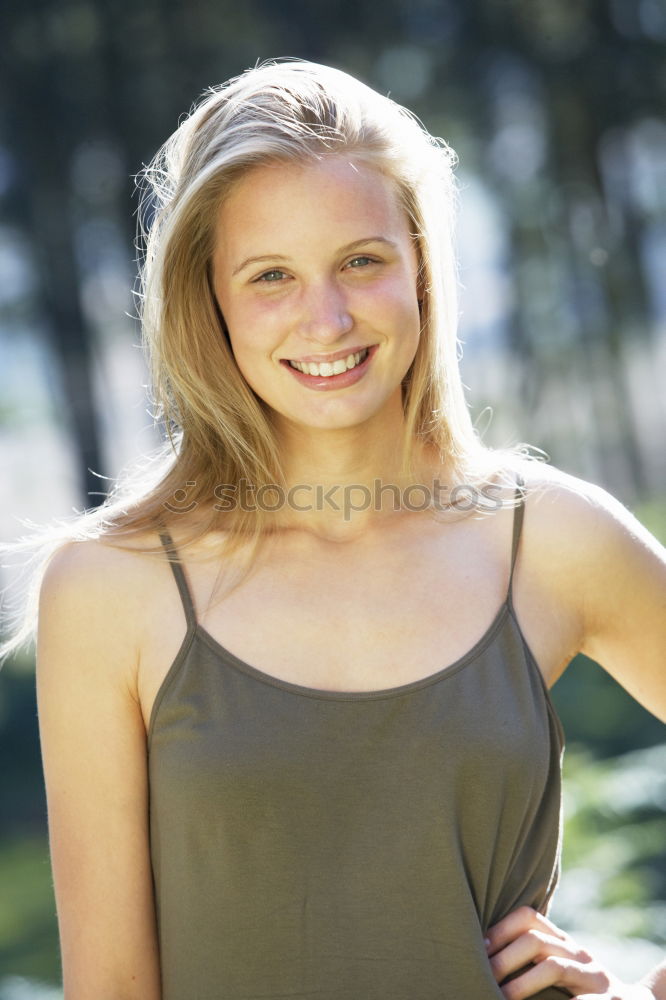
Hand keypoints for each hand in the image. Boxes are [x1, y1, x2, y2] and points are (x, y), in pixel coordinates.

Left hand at [484, 906, 656, 999]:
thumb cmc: (580, 988)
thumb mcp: (558, 967)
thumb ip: (533, 957)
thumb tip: (482, 956)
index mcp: (563, 942)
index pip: (529, 917)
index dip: (501, 928)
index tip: (478, 947)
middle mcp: (578, 953)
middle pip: (536, 941)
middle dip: (505, 958)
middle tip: (482, 975)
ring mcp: (595, 977)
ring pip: (554, 968)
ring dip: (522, 984)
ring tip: (501, 997)